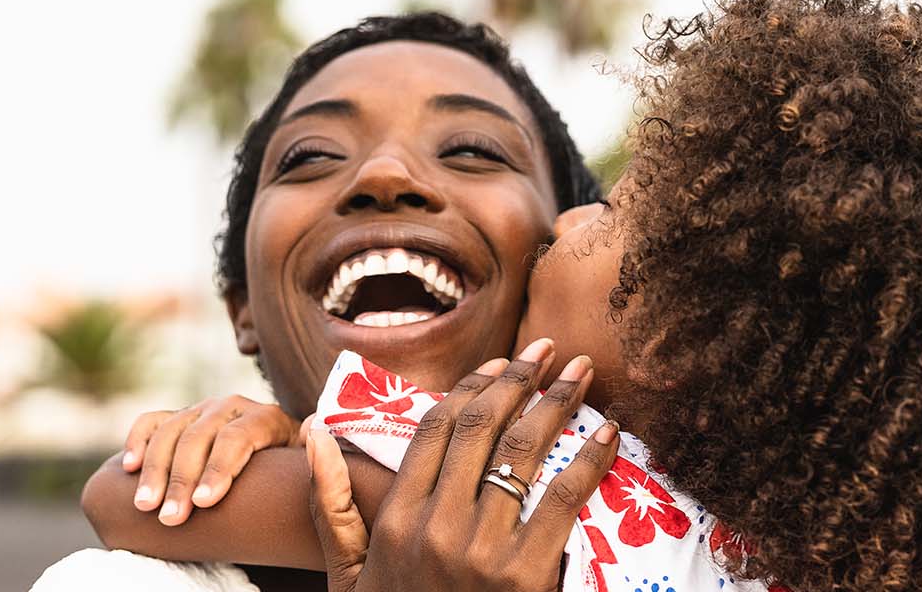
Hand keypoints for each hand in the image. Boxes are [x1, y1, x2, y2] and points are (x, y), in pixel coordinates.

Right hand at [124, 394, 301, 524]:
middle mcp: (231, 407)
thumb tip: (312, 430)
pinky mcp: (178, 417)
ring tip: (145, 506)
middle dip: (181, 481)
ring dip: (154, 470)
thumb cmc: (288, 474)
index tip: (204, 503)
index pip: (238, 437)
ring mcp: (201, 410)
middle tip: (170, 518)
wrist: (272, 460)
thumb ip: (312, 452)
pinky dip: (137, 441)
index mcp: (266, 417)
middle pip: (199, 438)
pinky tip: (128, 468)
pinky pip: (151, 422)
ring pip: (171, 432)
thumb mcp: (307, 464)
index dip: (219, 469)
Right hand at [307, 339, 620, 591]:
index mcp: (395, 517)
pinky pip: (561, 501)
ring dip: (558, 404)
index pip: (436, 428)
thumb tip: (314, 431)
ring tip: (582, 374)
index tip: (501, 363)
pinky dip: (589, 461)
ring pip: (523, 454)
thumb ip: (330, 503)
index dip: (471, 387)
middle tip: (548, 352)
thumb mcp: (346, 574)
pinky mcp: (526, 575)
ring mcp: (481, 549)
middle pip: (482, 428)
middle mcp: (435, 524)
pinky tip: (607, 435)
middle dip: (519, 380)